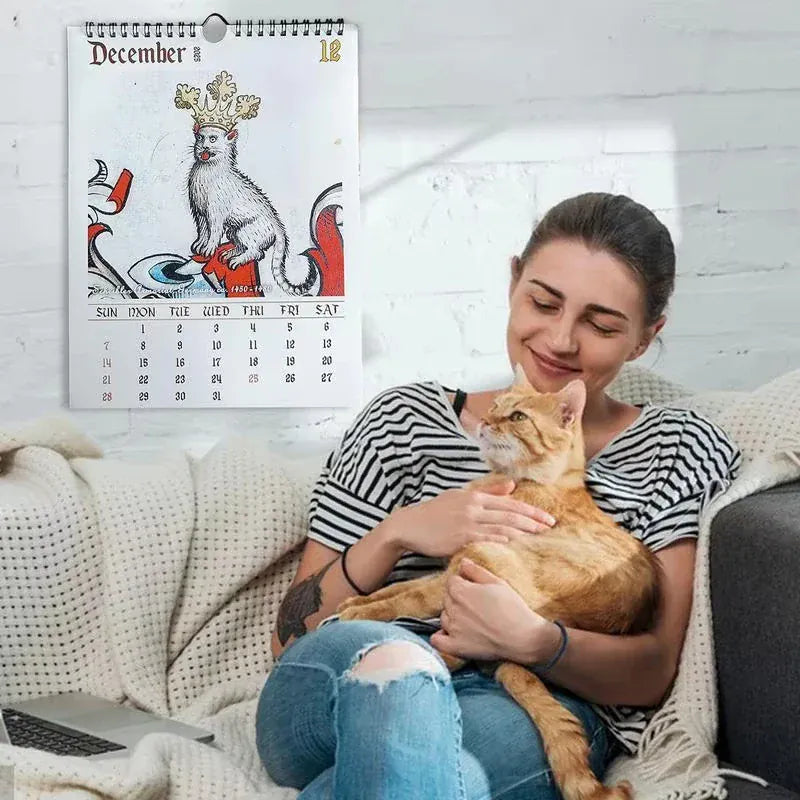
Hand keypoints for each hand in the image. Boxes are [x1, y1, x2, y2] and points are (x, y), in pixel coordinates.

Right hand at [387, 478, 555, 559]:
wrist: (409, 525)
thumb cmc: (434, 512)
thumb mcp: (460, 496)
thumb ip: (487, 492)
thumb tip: (512, 485)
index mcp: (474, 496)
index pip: (510, 503)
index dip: (531, 511)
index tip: (548, 518)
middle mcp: (473, 507)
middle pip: (510, 514)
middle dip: (533, 521)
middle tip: (551, 527)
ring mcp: (467, 522)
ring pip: (502, 526)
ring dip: (523, 532)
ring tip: (540, 537)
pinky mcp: (460, 537)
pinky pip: (486, 539)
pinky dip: (502, 540)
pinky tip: (515, 544)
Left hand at [430, 558, 554, 662]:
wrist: (523, 638)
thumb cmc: (513, 609)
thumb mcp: (497, 583)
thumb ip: (476, 571)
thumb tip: (463, 562)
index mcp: (461, 591)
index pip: (451, 581)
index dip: (462, 582)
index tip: (471, 587)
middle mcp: (454, 609)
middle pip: (446, 598)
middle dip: (457, 598)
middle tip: (475, 604)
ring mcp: (453, 629)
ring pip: (444, 617)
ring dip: (452, 616)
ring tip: (470, 619)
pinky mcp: (456, 646)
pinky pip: (438, 641)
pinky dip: (441, 637)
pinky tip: (451, 634)